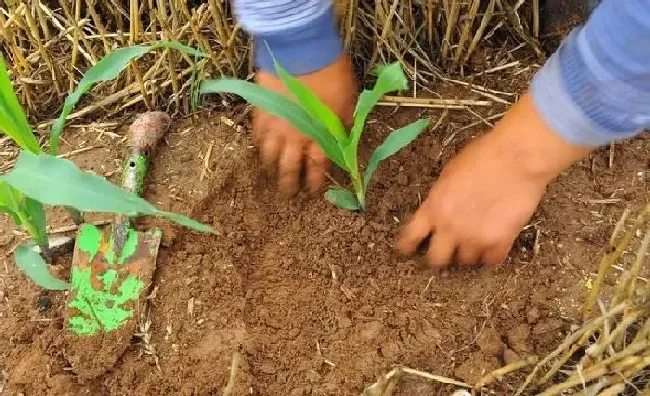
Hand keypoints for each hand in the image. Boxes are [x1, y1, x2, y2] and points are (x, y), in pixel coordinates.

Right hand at [253, 55, 356, 194]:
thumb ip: (344, 127)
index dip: (315, 183)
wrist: (303, 52)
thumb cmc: (332, 76)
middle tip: (289, 194)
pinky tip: (260, 149)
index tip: (313, 191)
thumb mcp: (349, 103)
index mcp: (320, 138)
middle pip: (289, 169)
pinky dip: (259, 146)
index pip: (317, 169)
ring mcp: (275, 126)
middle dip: (289, 185)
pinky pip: (257, 136)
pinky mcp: (260, 113)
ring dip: (271, 168)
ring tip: (271, 174)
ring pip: (269, 156)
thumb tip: (345, 143)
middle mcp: (295, 138)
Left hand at [396, 92, 594, 267]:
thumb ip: (440, 197)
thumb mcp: (449, 173)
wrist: (516, 157)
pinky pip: (491, 260)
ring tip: (476, 239)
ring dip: (469, 252)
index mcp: (434, 207)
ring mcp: (475, 237)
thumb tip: (439, 207)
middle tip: (448, 249)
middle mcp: (450, 227)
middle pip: (437, 259)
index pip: (411, 236)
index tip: (406, 250)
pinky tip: (495, 244)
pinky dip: (492, 254)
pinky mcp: (500, 241)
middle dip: (440, 255)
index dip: (406, 246)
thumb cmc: (483, 155)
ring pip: (466, 260)